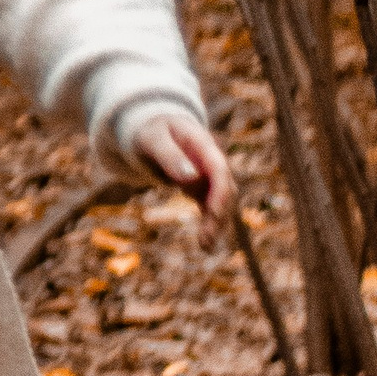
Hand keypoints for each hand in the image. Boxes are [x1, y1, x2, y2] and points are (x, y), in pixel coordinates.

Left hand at [129, 109, 234, 233]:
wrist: (154, 128)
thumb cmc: (151, 131)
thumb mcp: (153, 139)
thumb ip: (169, 155)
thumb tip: (191, 177)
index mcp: (202, 143)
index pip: (219, 169)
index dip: (219, 192)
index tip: (213, 213)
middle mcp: (211, 159)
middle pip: (224, 189)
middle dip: (219, 214)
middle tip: (206, 239)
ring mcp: (208, 173)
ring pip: (221, 201)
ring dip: (216, 223)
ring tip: (206, 247)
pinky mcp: (202, 186)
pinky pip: (210, 206)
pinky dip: (210, 222)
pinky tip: (205, 244)